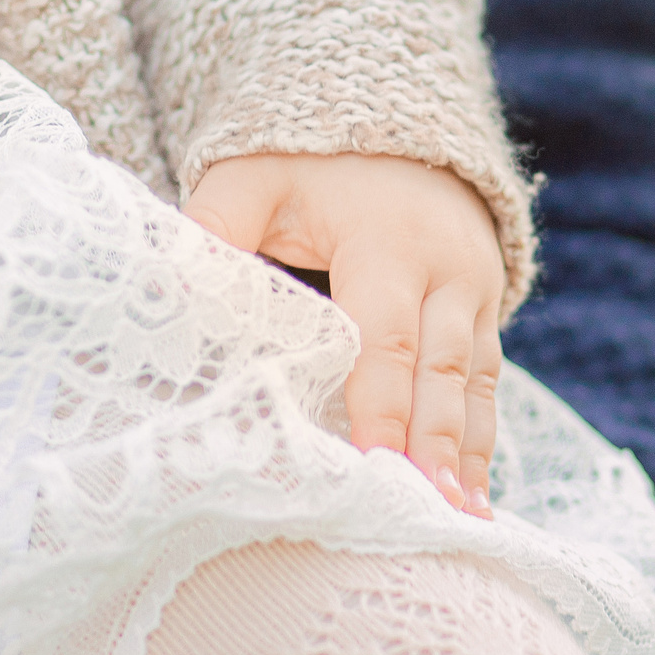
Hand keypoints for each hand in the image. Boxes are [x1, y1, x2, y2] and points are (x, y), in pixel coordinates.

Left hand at [184, 153, 505, 515]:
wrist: (399, 132)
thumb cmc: (310, 162)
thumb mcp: (253, 176)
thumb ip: (213, 225)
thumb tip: (166, 289)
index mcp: (387, 242)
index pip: (385, 338)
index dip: (381, 404)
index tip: (375, 465)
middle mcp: (446, 270)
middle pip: (442, 371)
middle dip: (436, 446)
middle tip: (432, 512)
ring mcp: (477, 293)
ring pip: (475, 383)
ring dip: (469, 455)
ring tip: (464, 521)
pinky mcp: (487, 314)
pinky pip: (487, 383)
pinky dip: (480, 440)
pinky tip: (475, 497)